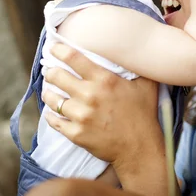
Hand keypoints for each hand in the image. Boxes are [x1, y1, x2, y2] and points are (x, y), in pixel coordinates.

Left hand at [42, 43, 162, 165]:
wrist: (140, 148)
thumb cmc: (144, 114)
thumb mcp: (146, 85)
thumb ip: (138, 67)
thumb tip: (136, 52)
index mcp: (104, 80)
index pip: (74, 58)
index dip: (60, 50)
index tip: (54, 48)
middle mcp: (89, 95)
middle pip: (57, 76)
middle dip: (51, 72)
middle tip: (51, 71)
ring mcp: (81, 116)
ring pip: (52, 99)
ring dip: (49, 93)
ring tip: (49, 91)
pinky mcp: (75, 133)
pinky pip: (54, 121)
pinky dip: (50, 115)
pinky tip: (51, 111)